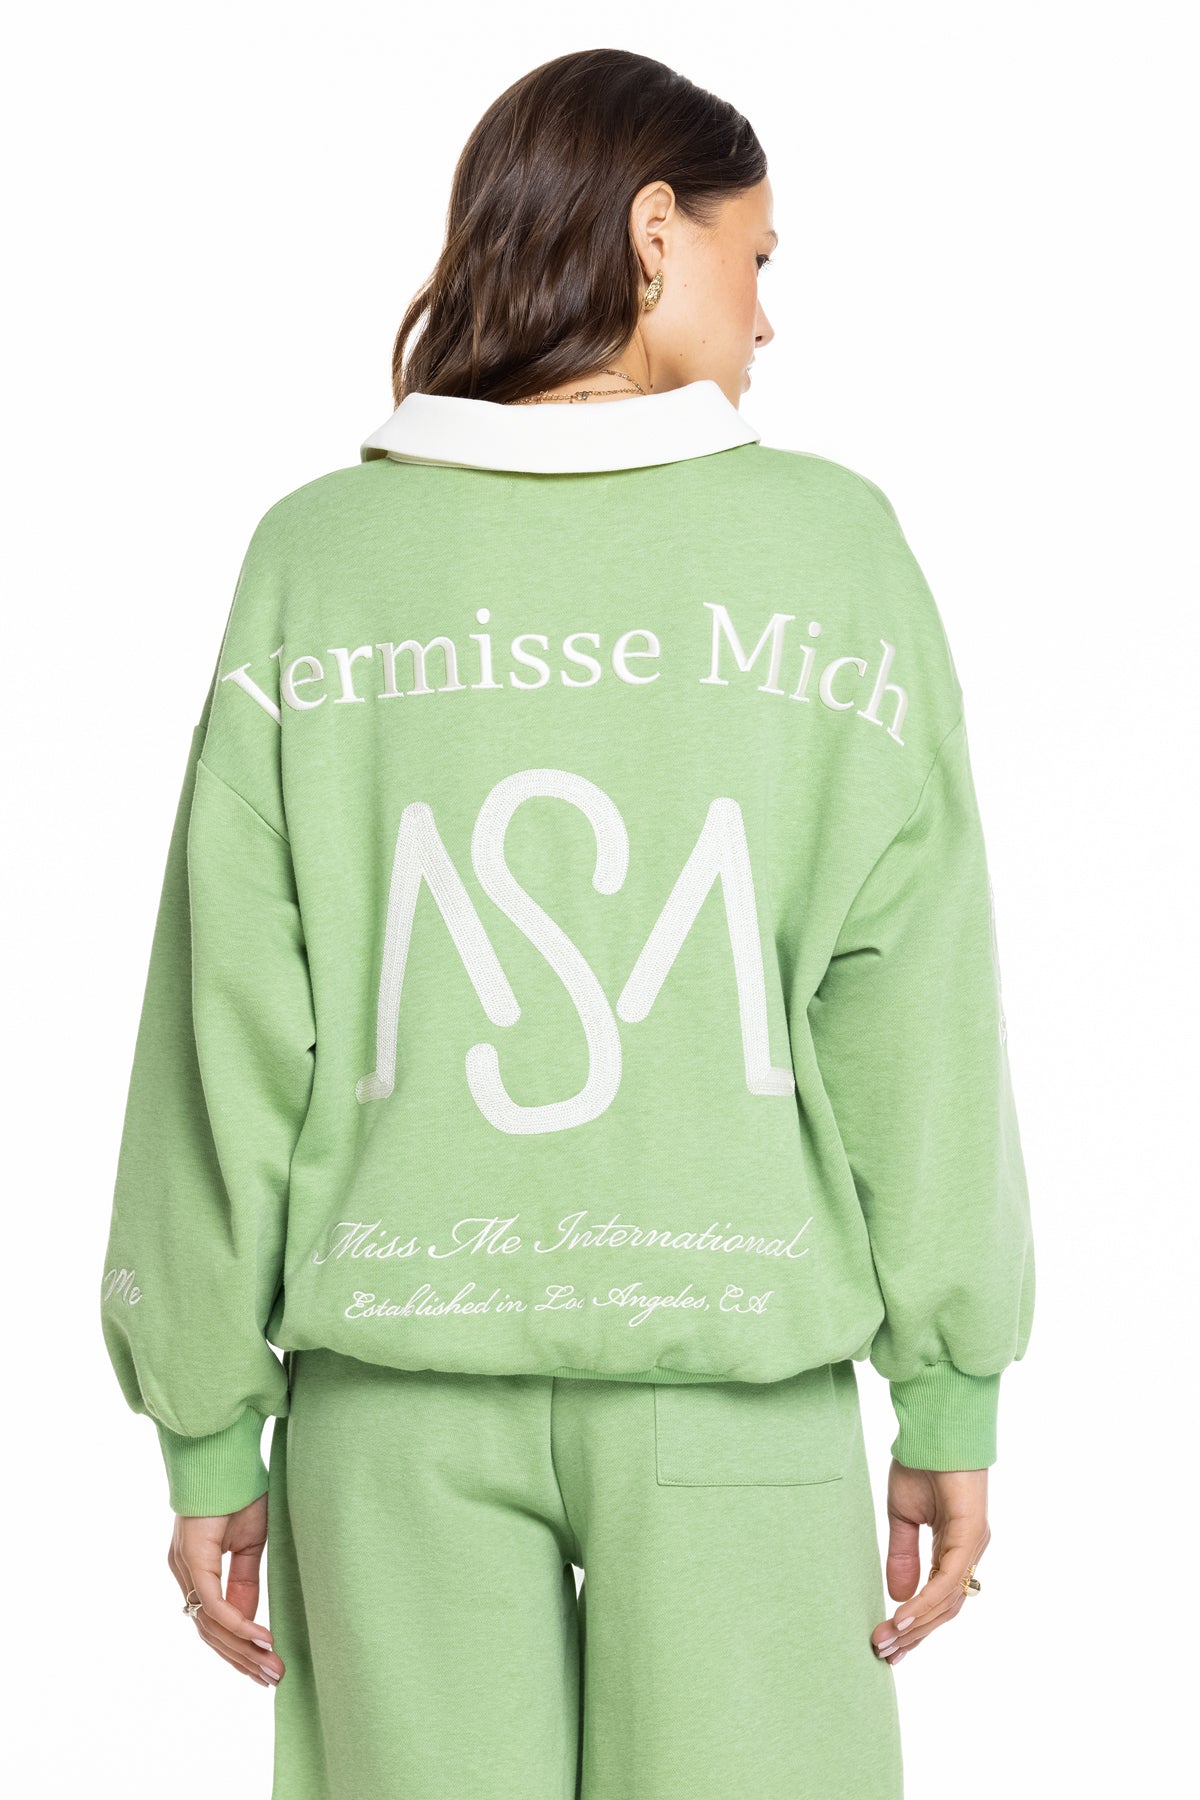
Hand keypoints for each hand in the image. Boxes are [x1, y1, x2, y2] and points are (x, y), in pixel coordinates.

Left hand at [168, 1491, 284, 1687]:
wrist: (226, 1452)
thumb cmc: (240, 1490)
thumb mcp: (250, 1542)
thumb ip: (245, 1581)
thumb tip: (248, 1620)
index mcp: (194, 1569)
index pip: (213, 1622)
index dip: (239, 1648)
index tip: (267, 1666)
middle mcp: (182, 1573)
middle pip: (209, 1633)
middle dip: (243, 1660)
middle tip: (273, 1679)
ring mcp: (184, 1568)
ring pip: (210, 1625)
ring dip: (243, 1650)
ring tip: (272, 1668)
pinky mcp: (192, 1559)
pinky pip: (214, 1604)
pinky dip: (239, 1624)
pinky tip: (262, 1638)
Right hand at [870, 1459, 989, 1666]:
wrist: (934, 1426)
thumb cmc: (922, 1462)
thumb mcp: (903, 1516)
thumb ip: (902, 1555)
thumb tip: (897, 1596)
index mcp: (954, 1547)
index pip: (938, 1598)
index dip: (915, 1624)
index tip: (889, 1643)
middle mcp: (969, 1551)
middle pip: (945, 1609)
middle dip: (914, 1635)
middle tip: (884, 1654)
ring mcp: (972, 1544)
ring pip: (948, 1602)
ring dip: (916, 1625)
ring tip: (887, 1642)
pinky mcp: (969, 1534)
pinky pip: (948, 1580)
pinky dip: (925, 1602)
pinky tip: (904, 1618)